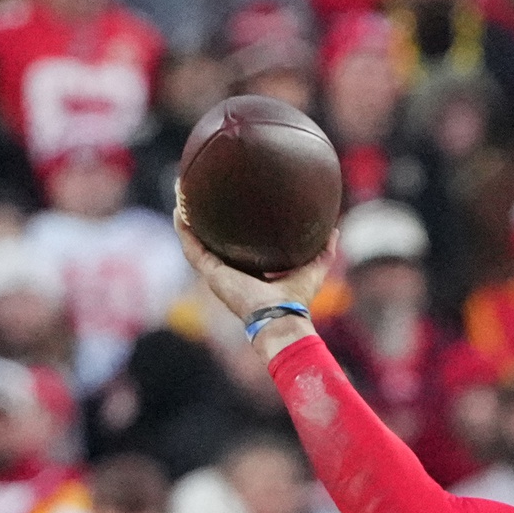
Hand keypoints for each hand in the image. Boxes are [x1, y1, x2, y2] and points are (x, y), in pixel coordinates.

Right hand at [174, 196, 332, 324]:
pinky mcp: (211, 273)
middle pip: (211, 242)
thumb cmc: (296, 301)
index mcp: (250, 273)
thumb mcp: (313, 269)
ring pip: (195, 242)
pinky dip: (183, 230)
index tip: (231, 210)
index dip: (232, 231)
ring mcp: (217, 273)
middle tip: (199, 196)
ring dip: (186, 220)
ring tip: (181, 195)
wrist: (280, 317)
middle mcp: (230, 273)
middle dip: (204, 221)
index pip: (236, 248)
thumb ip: (324, 251)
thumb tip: (334, 229)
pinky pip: (191, 248)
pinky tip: (179, 210)